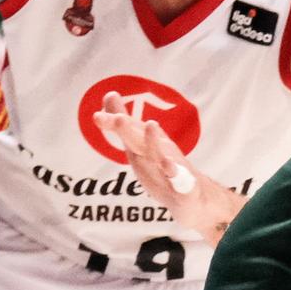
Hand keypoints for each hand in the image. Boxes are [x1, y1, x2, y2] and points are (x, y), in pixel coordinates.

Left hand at [93, 90, 226, 235]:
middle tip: (118, 118)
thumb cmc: (161, 167)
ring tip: (150, 125)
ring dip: (154, 141)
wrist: (195, 195)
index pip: (126, 131)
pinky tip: (168, 165)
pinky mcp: (185, 185)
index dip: (111, 124)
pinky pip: (179, 178)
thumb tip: (108, 94)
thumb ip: (123, 124)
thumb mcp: (138, 146)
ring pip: (160, 154)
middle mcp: (158, 150)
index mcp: (145, 143)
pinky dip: (174, 171)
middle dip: (128, 129)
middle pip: (138, 140)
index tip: (95, 117)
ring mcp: (172, 167)